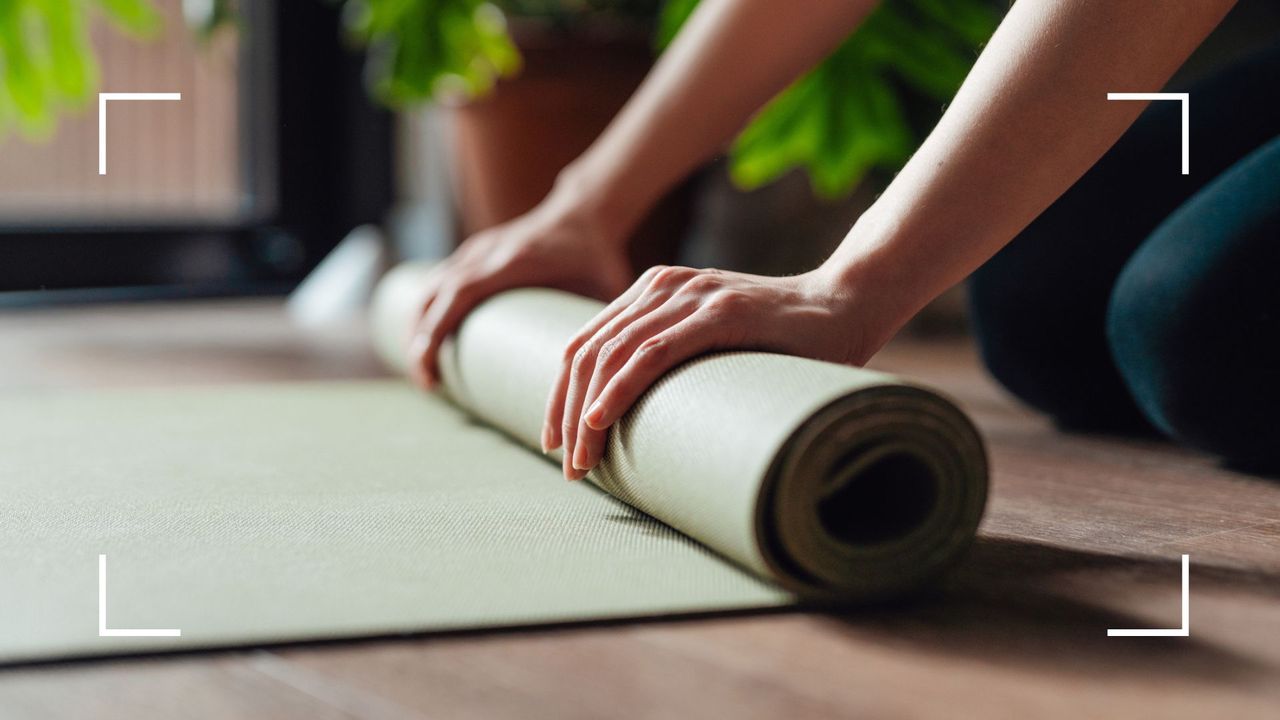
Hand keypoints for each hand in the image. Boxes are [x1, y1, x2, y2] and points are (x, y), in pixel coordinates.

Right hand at [408, 191, 632, 388]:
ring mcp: (477, 250)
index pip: (459, 294)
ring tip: (425, 370)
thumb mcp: (603, 289)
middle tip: (427, 383)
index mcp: (514, 261)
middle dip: (419, 341)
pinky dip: (426, 310)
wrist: (585, 212)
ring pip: (428, 288)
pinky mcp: (474, 254)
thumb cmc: (596, 256)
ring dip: (417, 327)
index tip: (431, 373)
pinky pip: (437, 281)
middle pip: (433, 295)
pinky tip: (426, 340)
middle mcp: (487, 253)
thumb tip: (606, 378)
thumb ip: (602, 328)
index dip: (436, 333)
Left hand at [541, 264, 876, 479]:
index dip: (561, 395)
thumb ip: (677, 360)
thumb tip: (642, 424)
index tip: (557, 442)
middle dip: (566, 412)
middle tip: (567, 465)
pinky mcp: (720, 313)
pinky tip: (601, 419)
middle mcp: (663, 286)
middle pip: (587, 351)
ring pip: (611, 355)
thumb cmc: (784, 339)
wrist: (848, 304)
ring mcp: (691, 295)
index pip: (585, 344)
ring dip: (587, 414)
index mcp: (653, 291)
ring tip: (581, 460)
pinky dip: (620, 387)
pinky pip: (654, 351)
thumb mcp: (713, 345)